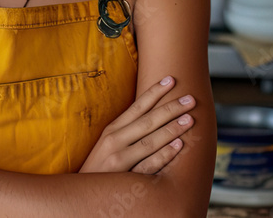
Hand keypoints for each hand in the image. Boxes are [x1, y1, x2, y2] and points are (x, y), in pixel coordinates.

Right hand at [78, 76, 195, 174]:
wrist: (82, 192)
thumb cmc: (100, 165)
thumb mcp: (108, 142)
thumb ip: (126, 129)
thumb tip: (150, 113)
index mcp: (112, 130)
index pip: (137, 106)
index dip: (154, 92)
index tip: (171, 80)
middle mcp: (115, 141)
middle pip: (148, 121)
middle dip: (171, 108)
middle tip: (190, 99)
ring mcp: (119, 159)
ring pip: (150, 141)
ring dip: (171, 129)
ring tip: (189, 120)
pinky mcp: (125, 177)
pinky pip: (148, 164)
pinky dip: (163, 155)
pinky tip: (178, 146)